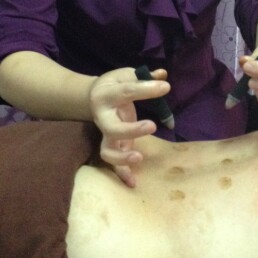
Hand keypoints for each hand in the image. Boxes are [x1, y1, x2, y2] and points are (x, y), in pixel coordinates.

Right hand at [89, 67, 170, 186]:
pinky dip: (122, 174)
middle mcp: (103, 117)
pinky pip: (114, 162)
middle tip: (152, 126)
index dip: (146, 89)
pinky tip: (133, 182)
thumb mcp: (125, 75)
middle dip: (131, 130)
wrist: (92, 96)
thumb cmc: (114, 85)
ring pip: (107, 151)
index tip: (165, 87)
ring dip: (122, 157)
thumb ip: (143, 77)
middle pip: (112, 128)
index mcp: (106, 95)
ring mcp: (106, 134)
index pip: (126, 92)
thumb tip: (163, 75)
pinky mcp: (112, 145)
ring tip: (139, 157)